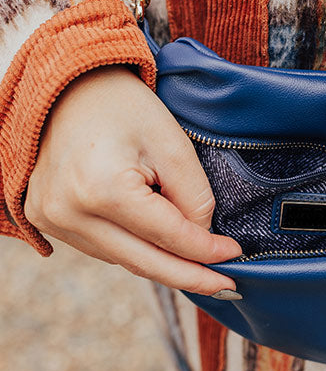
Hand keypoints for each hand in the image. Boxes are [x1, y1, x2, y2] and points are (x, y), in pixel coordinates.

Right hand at [25, 66, 241, 294]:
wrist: (64, 84)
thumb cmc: (120, 105)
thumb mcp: (171, 142)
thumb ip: (194, 197)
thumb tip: (202, 239)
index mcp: (102, 190)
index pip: (169, 237)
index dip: (207, 252)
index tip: (235, 257)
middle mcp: (70, 213)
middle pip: (145, 263)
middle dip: (190, 276)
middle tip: (227, 287)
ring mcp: (52, 220)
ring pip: (124, 260)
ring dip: (161, 260)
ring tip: (194, 254)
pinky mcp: (45, 220)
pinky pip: (103, 248)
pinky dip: (133, 247)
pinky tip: (155, 238)